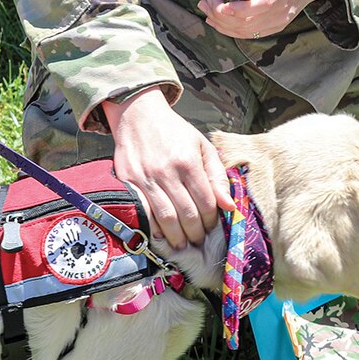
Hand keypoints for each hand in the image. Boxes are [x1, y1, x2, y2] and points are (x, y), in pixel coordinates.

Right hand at [104, 87, 231, 249]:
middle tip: (198, 241)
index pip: (206, 202)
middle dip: (196, 233)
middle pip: (187, 214)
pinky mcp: (129, 182)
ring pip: (166, 218)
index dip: (211, 219)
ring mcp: (146, 178)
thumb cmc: (174, 132)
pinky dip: (153, 228)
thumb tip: (229, 206)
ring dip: (177, 237)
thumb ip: (218, 176)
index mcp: (189, 163)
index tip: (212, 226)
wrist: (138, 115)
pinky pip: (143, 212)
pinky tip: (161, 235)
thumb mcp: (202, 146)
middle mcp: (168, 172)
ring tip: (183, 244)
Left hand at [197, 0, 341, 38]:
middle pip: (249, 21)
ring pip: (248, 31)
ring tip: (207, 9)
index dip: (241, 9)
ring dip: (224, 24)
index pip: (263, 3)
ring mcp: (280, 19)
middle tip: (205, 2)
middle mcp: (282, 6)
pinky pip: (252, 34)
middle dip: (222, 15)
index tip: (222, 5)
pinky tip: (218, 20)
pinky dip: (233, 30)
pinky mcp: (277, 25)